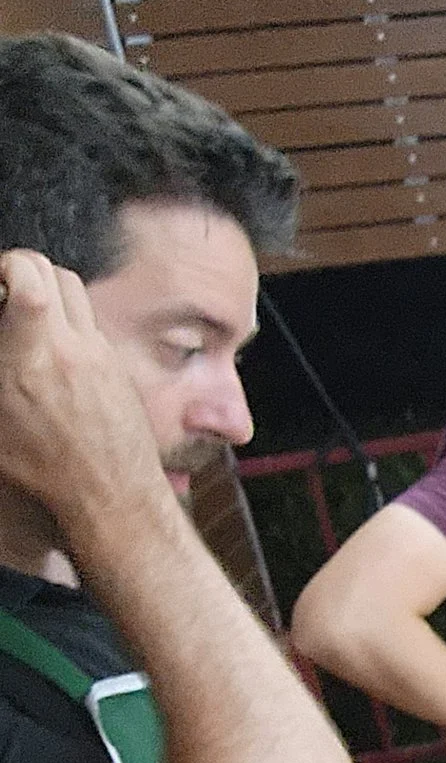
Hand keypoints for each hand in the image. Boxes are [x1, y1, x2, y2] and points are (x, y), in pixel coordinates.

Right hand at [0, 251, 174, 545]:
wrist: (113, 498)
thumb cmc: (44, 472)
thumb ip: (0, 369)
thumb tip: (6, 352)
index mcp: (31, 356)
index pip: (29, 279)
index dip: (7, 265)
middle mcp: (71, 347)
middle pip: (54, 273)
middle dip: (22, 269)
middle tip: (2, 289)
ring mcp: (100, 356)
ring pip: (77, 294)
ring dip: (48, 290)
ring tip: (25, 313)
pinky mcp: (118, 369)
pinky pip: (91, 327)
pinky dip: (69, 323)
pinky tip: (52, 350)